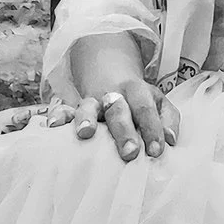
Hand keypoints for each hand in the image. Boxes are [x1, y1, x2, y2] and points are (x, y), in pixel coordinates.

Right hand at [0, 85, 179, 160]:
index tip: (156, 152)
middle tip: (130, 153)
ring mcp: (91, 101)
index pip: (147, 109)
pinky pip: (62, 109)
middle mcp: (113, 95)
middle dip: (124, 131)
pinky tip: (52, 126)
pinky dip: (57, 115)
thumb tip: (171, 140)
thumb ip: (168, 118)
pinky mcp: (73, 107)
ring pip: (87, 107)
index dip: (152, 129)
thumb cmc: (137, 98)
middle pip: (119, 110)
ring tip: (85, 134)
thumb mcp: (158, 101)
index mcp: (137, 92)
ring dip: (86, 119)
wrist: (107, 70)